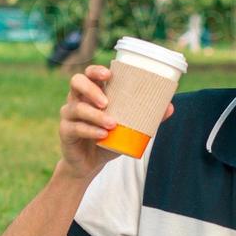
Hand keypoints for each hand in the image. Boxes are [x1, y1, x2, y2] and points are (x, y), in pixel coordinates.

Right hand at [56, 64, 174, 181]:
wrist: (91, 164)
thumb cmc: (109, 139)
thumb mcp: (129, 128)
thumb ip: (147, 117)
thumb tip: (170, 107)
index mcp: (92, 93)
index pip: (89, 74)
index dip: (96, 70)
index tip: (109, 74)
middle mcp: (77, 99)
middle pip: (76, 82)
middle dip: (91, 89)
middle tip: (107, 101)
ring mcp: (69, 115)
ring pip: (77, 107)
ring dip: (95, 115)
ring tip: (112, 124)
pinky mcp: (65, 131)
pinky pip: (75, 127)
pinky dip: (90, 131)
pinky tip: (102, 135)